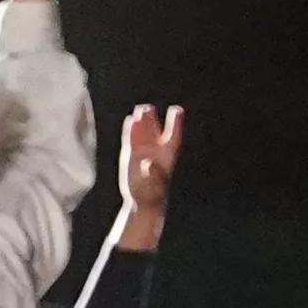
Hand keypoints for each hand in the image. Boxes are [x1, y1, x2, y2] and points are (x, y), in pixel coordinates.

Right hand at [114, 98, 185, 233]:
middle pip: (155, 133)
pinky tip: (130, 120)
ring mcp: (143, 152)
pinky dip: (130, 131)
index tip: (177, 110)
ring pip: (143, 134)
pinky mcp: (131, 156)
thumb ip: (153, 175)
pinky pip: (131, 141)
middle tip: (148, 107)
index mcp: (167, 157)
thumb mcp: (154, 186)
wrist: (143, 200)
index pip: (173, 137)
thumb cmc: (152, 194)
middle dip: (152, 121)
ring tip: (140, 109)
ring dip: (142, 122)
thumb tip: (148, 164)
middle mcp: (155, 152)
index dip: (175, 124)